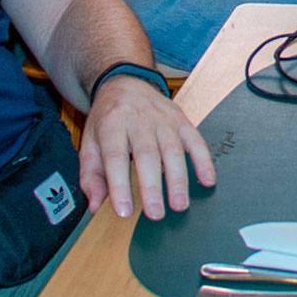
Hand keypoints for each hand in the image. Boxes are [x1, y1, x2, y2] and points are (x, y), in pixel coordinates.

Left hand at [79, 74, 215, 219]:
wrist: (124, 83)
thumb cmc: (107, 119)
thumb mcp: (89, 143)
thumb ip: (91, 175)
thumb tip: (97, 206)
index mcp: (112, 123)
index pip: (115, 157)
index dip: (119, 185)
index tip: (124, 211)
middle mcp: (139, 118)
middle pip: (147, 154)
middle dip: (152, 186)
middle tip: (155, 214)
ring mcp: (163, 118)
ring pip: (173, 149)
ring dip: (178, 179)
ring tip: (179, 205)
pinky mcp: (181, 119)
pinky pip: (195, 140)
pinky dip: (203, 160)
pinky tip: (207, 181)